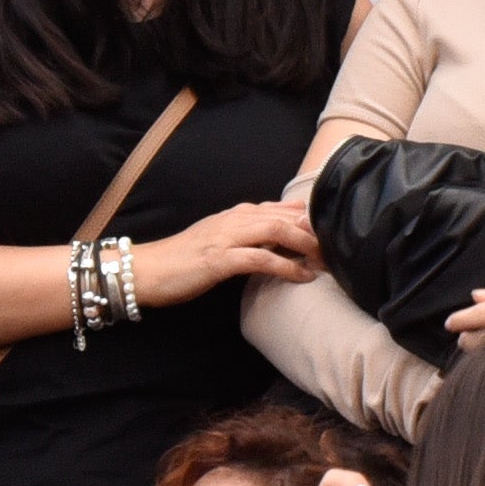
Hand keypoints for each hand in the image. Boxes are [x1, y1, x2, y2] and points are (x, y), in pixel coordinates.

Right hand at [135, 200, 320, 303]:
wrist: (146, 270)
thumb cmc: (184, 259)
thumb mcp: (221, 240)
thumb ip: (249, 234)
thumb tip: (281, 235)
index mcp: (237, 214)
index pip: (283, 209)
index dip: (310, 220)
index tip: (332, 234)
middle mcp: (236, 219)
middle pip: (286, 217)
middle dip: (315, 232)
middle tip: (337, 249)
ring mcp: (228, 237)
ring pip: (277, 231)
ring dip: (306, 245)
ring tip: (327, 260)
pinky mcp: (220, 258)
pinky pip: (261, 259)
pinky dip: (286, 266)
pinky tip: (303, 276)